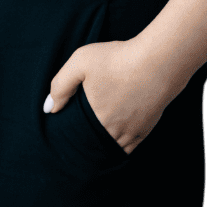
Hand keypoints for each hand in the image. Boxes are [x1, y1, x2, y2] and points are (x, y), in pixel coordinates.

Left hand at [45, 37, 178, 154]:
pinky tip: (115, 136)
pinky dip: (120, 145)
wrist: (158, 62)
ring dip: (102, 145)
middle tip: (80, 135)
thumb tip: (48, 109)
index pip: (78, 137)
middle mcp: (113, 131)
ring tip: (95, 137)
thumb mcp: (81, 61)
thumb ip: (61, 85)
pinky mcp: (146, 129)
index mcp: (95, 118)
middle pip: (94, 144)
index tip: (67, 132)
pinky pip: (129, 147)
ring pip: (111, 148)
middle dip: (86, 142)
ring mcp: (131, 133)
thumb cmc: (118, 58)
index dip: (71, 137)